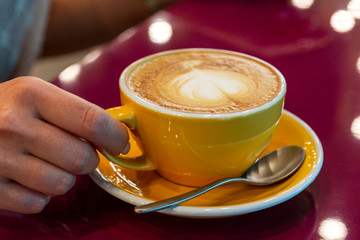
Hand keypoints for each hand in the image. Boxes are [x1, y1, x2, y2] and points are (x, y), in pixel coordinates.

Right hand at [0, 77, 128, 213]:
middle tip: (76, 152)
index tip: (121, 144)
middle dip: (88, 159)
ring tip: (48, 163)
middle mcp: (13, 125)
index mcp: (31, 94)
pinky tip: (27, 177)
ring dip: (64, 177)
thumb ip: (76, 113)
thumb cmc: (7, 110)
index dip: (115, 137)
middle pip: (82, 158)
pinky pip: (37, 202)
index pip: (92, 121)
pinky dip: (40, 194)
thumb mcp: (36, 96)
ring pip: (63, 184)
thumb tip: (118, 136)